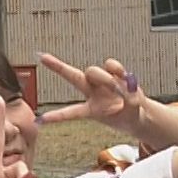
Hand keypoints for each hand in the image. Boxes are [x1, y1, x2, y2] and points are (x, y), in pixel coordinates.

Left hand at [34, 54, 150, 139]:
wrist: (139, 112)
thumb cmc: (130, 117)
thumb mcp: (132, 116)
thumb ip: (130, 102)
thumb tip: (126, 86)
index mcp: (91, 110)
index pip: (70, 113)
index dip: (56, 117)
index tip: (38, 120)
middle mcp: (91, 93)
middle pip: (73, 77)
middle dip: (58, 67)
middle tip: (42, 57)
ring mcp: (101, 82)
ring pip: (93, 71)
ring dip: (104, 78)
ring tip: (116, 87)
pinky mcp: (112, 73)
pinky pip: (110, 64)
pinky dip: (117, 69)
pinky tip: (124, 76)